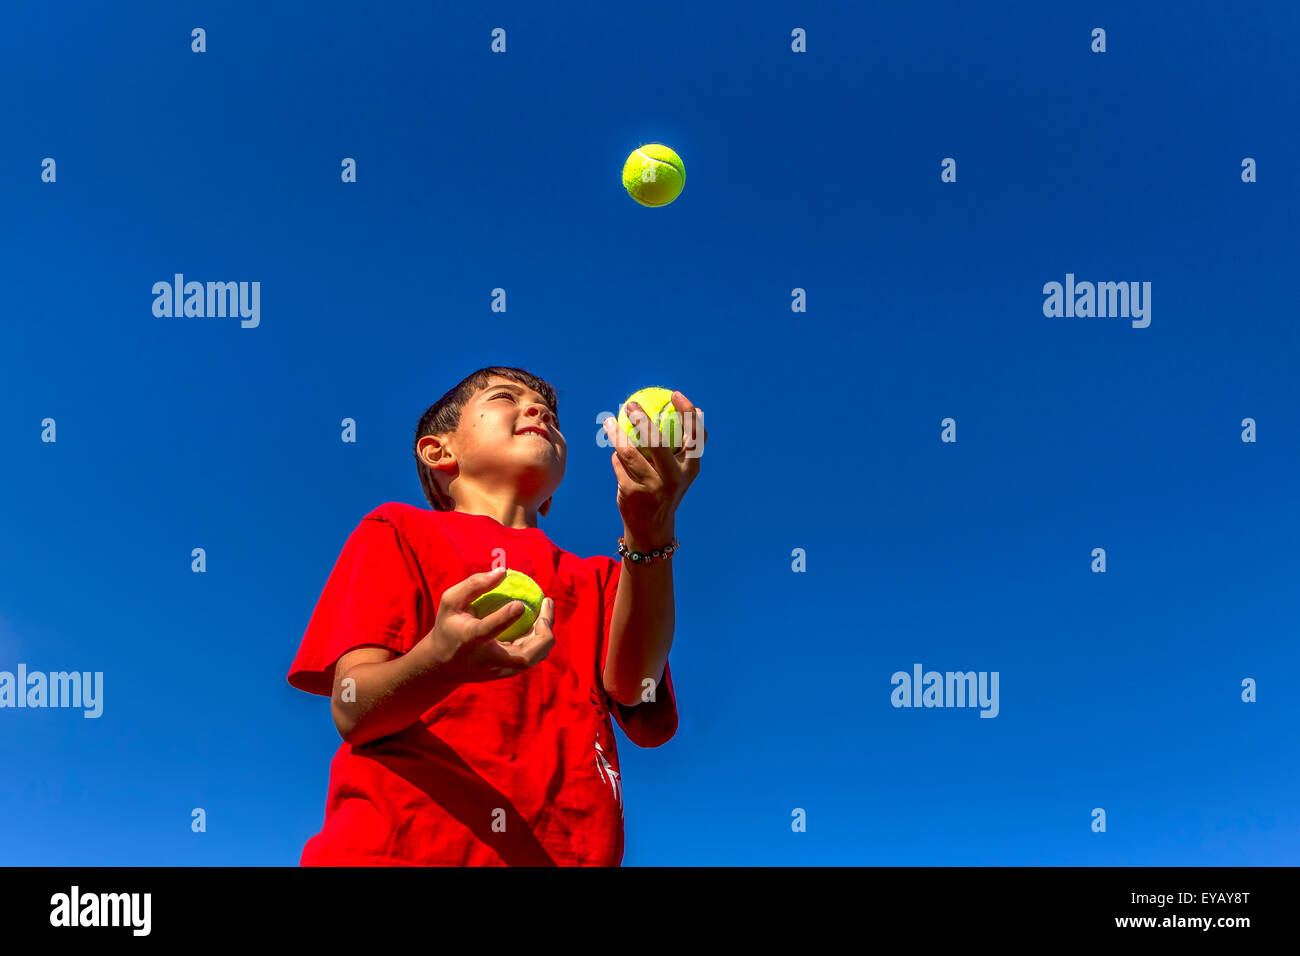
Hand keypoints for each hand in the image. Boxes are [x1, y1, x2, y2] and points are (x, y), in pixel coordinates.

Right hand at [424, 567, 555, 682]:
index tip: (519, 604)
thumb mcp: (451, 601)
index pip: (487, 630)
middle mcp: (487, 659)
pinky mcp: (507, 673)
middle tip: (547, 602)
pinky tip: (537, 620)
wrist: (443, 665)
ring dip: (545, 632)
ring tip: (545, 608)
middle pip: (525, 657)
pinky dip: (539, 638)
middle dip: (544, 632)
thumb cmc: (449, 626)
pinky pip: (532, 656)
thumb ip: (474, 585)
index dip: (505, 618)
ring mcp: (499, 670)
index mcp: (469, 639)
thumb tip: (503, 571)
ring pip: (534, 657)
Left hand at [602, 390, 706, 546]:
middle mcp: (674, 478)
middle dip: (642, 419)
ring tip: (608, 420)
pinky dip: (616, 457)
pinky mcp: (632, 494)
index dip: (688, 412)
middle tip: (631, 404)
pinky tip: (614, 451)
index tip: (675, 395)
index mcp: (690, 468)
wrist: (652, 529)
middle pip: (657, 442)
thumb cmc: (665, 488)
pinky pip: (619, 465)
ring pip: (629, 452)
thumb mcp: (679, 471)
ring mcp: (653, 487)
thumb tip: (677, 406)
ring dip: (616, 433)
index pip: (695, 435)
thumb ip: (680, 446)